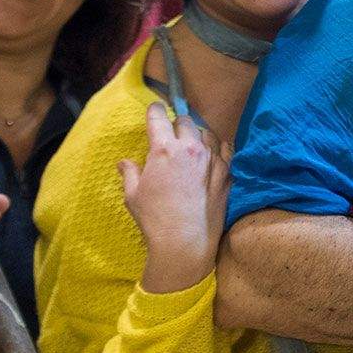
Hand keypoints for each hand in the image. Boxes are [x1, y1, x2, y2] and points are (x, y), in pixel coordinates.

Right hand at [120, 101, 228, 294]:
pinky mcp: (227, 174)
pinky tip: (213, 155)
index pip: (159, 116)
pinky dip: (218, 149)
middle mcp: (191, 149)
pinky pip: (226, 150)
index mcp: (164, 149)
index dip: (155, 111)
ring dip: (198, 135)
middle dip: (177, 124)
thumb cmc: (155, 218)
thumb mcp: (133, 195)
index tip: (154, 110)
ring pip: (208, 133)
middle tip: (171, 134)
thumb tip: (124, 163)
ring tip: (191, 146)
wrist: (185, 242)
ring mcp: (212, 160)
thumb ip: (130, 173)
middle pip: (186, 121)